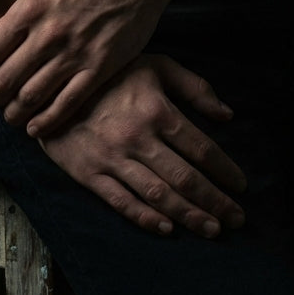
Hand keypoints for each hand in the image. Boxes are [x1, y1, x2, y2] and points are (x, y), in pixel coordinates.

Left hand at [0, 0, 173, 134]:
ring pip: (32, 97)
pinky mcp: (99, 68)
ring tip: (12, 115)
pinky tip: (37, 127)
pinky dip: (47, 122)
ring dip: (15, 112)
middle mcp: (48, 35)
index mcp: (29, 8)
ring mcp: (74, 54)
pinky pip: (67, 104)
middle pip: (6, 80)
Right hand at [39, 54, 247, 236]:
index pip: (201, 148)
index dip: (225, 170)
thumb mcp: (155, 66)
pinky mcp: (90, 174)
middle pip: (185, 178)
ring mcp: (113, 159)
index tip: (241, 184)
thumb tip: (227, 114)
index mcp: (157, 109)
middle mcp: (138, 138)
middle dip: (215, 201)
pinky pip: (122, 202)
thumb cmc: (112, 75)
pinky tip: (167, 229)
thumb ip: (194, 86)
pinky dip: (146, 219)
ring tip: (213, 229)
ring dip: (190, 215)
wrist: (52, 85)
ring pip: (159, 195)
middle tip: (237, 219)